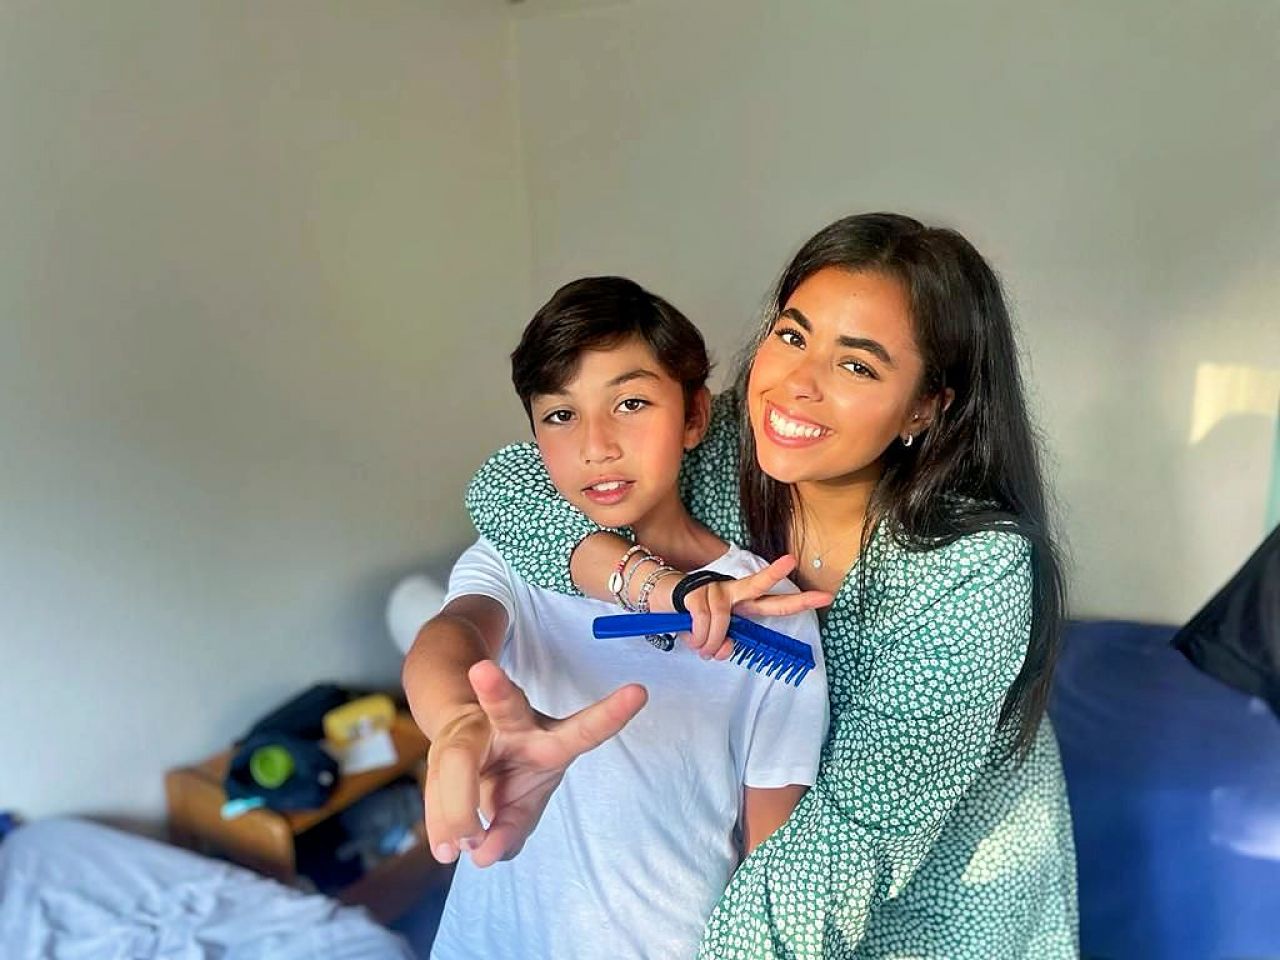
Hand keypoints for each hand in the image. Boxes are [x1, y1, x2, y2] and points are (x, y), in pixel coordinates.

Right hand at [423, 659, 646, 866]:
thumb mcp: (522, 803)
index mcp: (549, 737)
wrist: (461, 739)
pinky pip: (436, 789)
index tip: (640, 691)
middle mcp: (510, 723)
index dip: (612, 713)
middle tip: (482, 672)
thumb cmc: (509, 774)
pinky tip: (446, 848)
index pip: (584, 728)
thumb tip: (483, 854)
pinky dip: (442, 825)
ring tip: (454, 850)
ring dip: (452, 803)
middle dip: (494, 689)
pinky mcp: (442, 747)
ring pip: (457, 756)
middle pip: (504, 705)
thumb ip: (511, 830)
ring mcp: (471, 730)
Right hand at [680, 555, 832, 659]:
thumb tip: (723, 649)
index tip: (825, 597)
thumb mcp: (710, 638)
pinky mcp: (696, 593)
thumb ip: (722, 645)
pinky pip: (703, 624)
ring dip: (709, 642)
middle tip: (792, 561)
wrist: (659, 599)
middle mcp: (732, 593)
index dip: (799, 602)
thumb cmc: (690, 618)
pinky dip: (697, 637)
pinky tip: (691, 636)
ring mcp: (715, 590)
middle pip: (757, 585)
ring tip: (700, 646)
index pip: (772, 602)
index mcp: (742, 604)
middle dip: (775, 574)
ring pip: (722, 623)